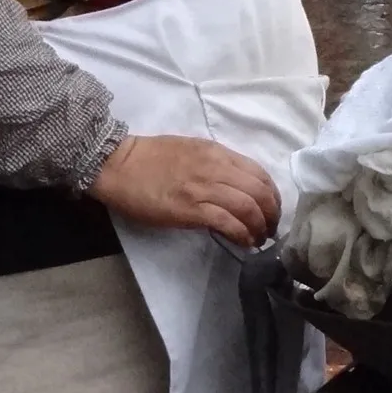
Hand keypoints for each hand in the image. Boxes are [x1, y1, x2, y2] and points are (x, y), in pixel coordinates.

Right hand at [89, 135, 280, 249]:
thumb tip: (236, 185)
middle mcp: (216, 168)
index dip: (273, 195)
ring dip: (260, 227)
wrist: (118, 164)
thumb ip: (217, 164)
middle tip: (270, 229)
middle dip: (272, 214)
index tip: (272, 209)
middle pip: (260, 192)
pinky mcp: (190, 209)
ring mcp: (203, 189)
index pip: (260, 173)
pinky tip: (244, 242)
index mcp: (218, 153)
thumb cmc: (151, 158)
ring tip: (260, 239)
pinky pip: (227, 223)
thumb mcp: (192, 150)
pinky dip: (242, 234)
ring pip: (248, 208)